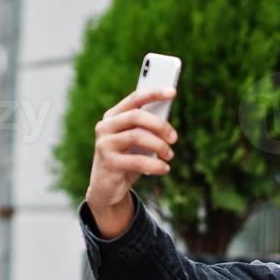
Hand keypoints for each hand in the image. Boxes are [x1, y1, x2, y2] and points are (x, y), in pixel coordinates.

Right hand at [84, 85, 178, 217]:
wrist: (107, 188)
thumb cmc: (126, 160)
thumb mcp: (137, 143)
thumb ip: (146, 130)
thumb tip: (167, 123)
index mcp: (113, 116)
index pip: (134, 99)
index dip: (154, 93)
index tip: (173, 92)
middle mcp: (105, 127)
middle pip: (136, 116)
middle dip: (160, 125)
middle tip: (174, 137)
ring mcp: (104, 144)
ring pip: (137, 136)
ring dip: (159, 145)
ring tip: (170, 155)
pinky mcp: (108, 162)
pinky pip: (137, 160)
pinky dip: (155, 164)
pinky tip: (164, 168)